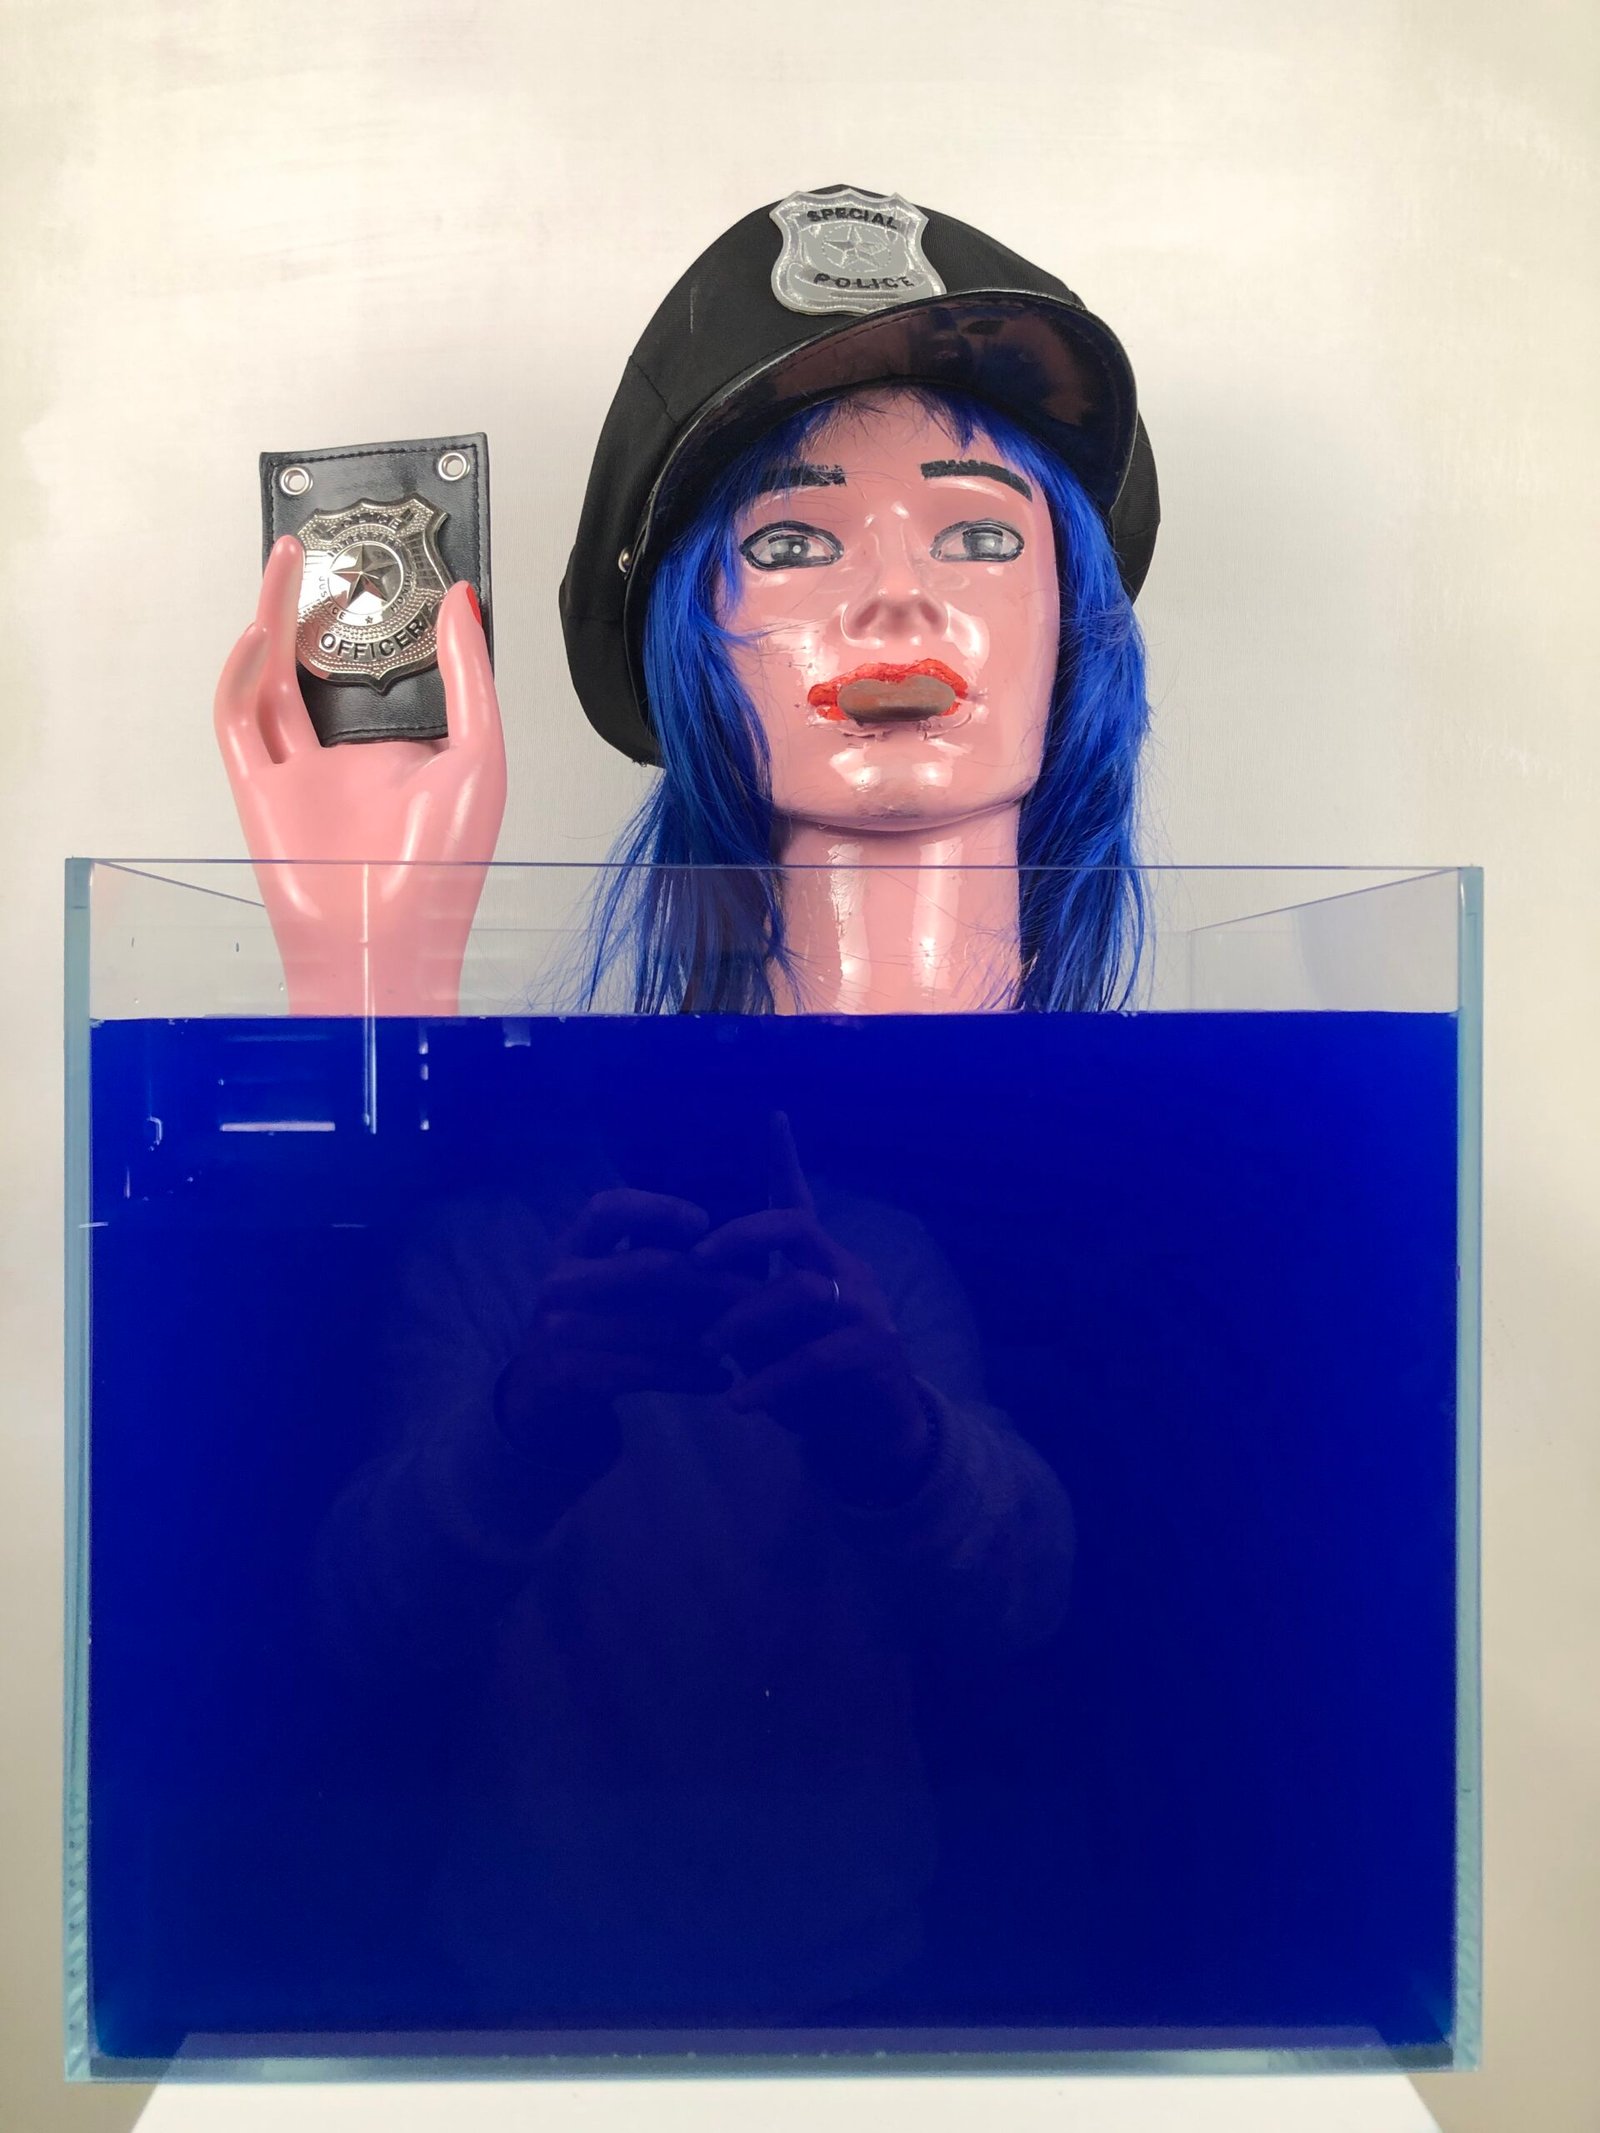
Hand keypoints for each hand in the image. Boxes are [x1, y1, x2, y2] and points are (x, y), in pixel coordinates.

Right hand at [214, 534, 506, 1014]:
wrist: (387, 946)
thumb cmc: (441, 870)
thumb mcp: (479, 757)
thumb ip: (470, 676)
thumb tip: (460, 599)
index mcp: (404, 751)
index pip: (387, 667)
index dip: (384, 613)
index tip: (392, 555)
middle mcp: (349, 756)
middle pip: (322, 662)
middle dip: (319, 601)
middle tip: (327, 540)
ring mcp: (299, 771)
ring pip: (274, 678)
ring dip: (274, 615)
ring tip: (289, 556)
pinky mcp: (257, 786)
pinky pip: (238, 718)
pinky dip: (243, 671)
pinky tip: (265, 631)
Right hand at [497, 1190, 749, 1440]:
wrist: (543, 1391)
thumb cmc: (596, 1319)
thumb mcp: (609, 1277)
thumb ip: (652, 1250)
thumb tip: (730, 1230)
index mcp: (573, 1245)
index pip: (607, 1208)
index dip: (657, 1208)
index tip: (704, 1220)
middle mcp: (560, 1281)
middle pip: (645, 1267)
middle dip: (708, 1278)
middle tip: (755, 1288)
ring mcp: (560, 1330)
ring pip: (653, 1325)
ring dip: (708, 1331)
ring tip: (745, 1335)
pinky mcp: (574, 1374)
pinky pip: (648, 1370)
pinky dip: (691, 1374)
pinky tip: (721, 1378)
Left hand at [689, 1114, 934, 1504]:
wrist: (870, 1434)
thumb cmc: (810, 1378)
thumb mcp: (767, 1335)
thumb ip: (738, 1302)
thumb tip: (678, 1278)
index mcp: (817, 1258)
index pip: (797, 1198)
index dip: (784, 1158)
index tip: (772, 1115)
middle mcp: (845, 1269)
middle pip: (796, 1226)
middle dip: (741, 1236)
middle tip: (695, 1260)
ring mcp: (864, 1307)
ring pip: (803, 1289)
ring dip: (746, 1316)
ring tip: (707, 1346)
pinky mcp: (875, 1352)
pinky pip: (818, 1356)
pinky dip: (772, 1380)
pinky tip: (739, 1402)